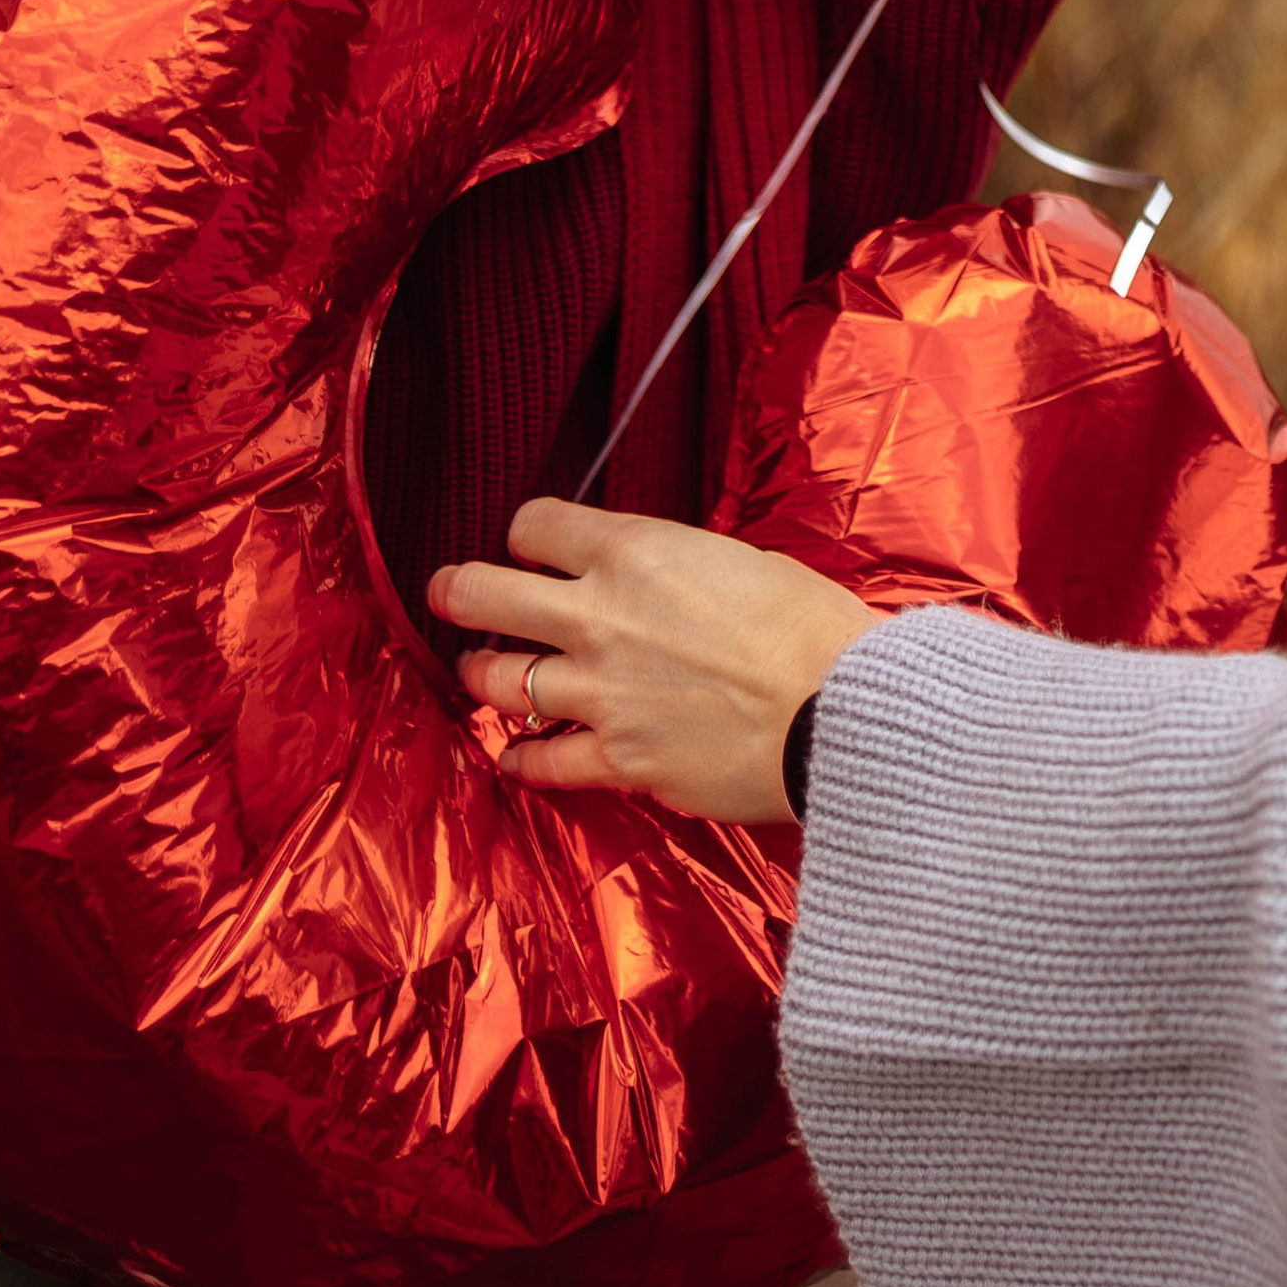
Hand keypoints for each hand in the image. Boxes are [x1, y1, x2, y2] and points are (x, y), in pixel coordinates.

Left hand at [431, 503, 875, 822]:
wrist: (839, 709)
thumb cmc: (810, 626)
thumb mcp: (738, 558)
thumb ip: (674, 568)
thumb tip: (653, 583)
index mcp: (633, 552)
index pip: (536, 525)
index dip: (526, 532)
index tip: (530, 544)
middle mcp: (598, 616)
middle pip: (484, 593)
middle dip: (456, 589)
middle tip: (447, 589)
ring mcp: (599, 693)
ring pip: (497, 679)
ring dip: (480, 673)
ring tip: (476, 670)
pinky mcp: (617, 760)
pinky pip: (542, 762)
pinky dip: (522, 757)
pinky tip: (513, 753)